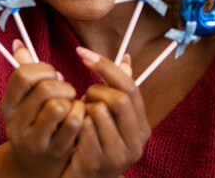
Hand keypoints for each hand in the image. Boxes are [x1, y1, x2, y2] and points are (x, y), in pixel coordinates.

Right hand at [0, 39, 84, 177]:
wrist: (36, 167)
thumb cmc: (36, 123)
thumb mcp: (24, 100)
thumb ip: (24, 71)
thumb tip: (18, 44)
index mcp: (8, 105)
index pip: (23, 75)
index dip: (43, 69)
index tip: (52, 75)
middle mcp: (16, 123)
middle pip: (45, 89)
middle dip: (63, 86)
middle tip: (67, 92)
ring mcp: (35, 139)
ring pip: (60, 106)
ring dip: (73, 102)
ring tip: (72, 106)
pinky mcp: (55, 151)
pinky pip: (74, 122)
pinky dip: (81, 114)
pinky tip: (79, 117)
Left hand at [63, 50, 149, 177]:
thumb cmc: (95, 142)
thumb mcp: (111, 118)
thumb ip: (118, 90)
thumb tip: (126, 58)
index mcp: (142, 126)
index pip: (130, 86)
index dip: (106, 66)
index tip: (82, 53)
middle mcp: (137, 141)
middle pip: (119, 99)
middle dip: (95, 91)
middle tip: (84, 97)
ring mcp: (119, 155)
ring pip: (99, 112)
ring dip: (83, 109)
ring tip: (79, 116)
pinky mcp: (99, 163)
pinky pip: (83, 129)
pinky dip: (75, 123)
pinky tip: (72, 129)